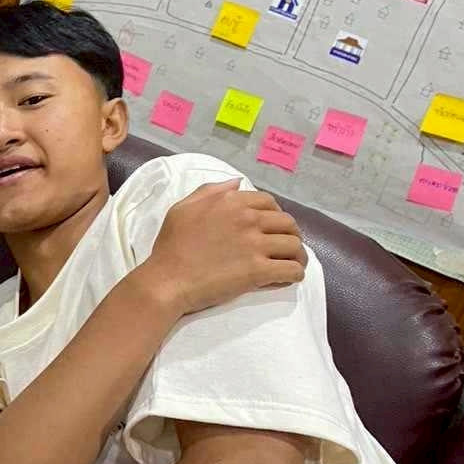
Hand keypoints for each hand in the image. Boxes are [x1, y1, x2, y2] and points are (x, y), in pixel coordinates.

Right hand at [140, 180, 306, 315]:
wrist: (166, 280)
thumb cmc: (170, 246)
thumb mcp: (182, 208)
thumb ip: (211, 191)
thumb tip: (237, 183)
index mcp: (231, 202)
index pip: (269, 202)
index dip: (274, 215)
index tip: (269, 227)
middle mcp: (247, 219)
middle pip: (288, 223)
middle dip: (290, 234)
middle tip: (283, 247)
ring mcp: (255, 245)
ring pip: (295, 246)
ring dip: (297, 255)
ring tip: (290, 263)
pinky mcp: (258, 271)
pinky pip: (291, 270)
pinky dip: (294, 274)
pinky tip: (287, 277)